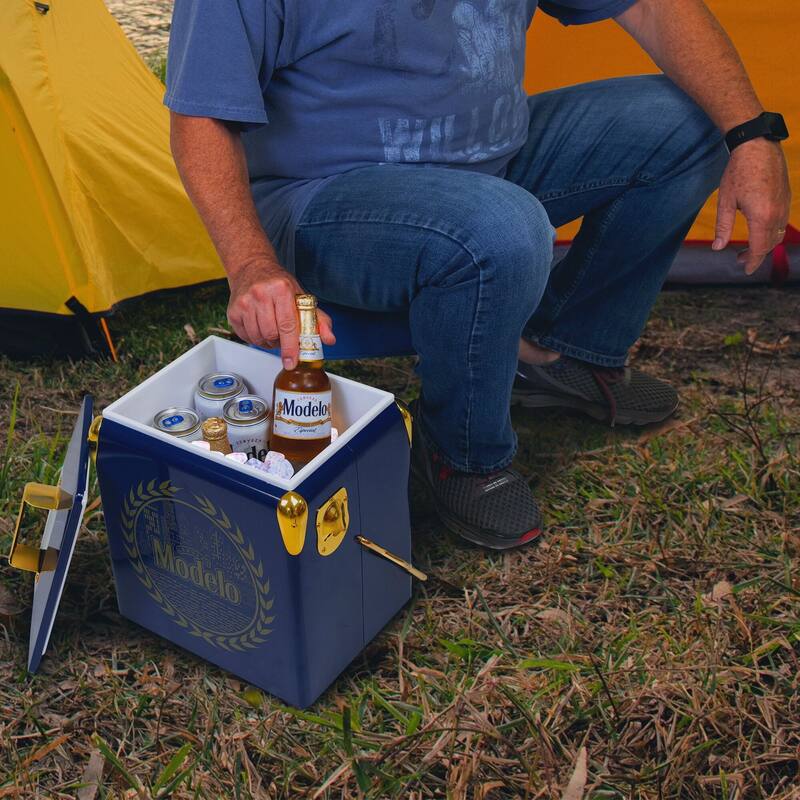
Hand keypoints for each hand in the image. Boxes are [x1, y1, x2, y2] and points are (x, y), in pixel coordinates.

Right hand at [226, 259, 334, 368]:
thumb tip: (329, 339)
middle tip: (283, 335)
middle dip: (279, 342)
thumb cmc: (279, 284)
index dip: (290, 347)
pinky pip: (246, 337)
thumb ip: (319, 320)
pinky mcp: (233, 311)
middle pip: (272, 334)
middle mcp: (260, 294)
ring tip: (272, 330)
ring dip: (267, 342)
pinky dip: (255, 338)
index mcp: (281, 289)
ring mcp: (244, 303)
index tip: (291, 361)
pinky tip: (260, 328)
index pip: (288, 325)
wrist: (252, 268)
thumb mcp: (302, 297)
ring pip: (258, 338)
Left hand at [713, 138, 791, 274]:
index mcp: (762, 217)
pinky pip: (782, 222)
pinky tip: (758, 231)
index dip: (753, 262)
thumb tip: (717, 248)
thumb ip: (722, 227)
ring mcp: (785, 205)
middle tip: (739, 259)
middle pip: (770, 244)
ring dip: (764, 244)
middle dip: (756, 255)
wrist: (757, 146)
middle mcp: (778, 213)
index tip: (746, 271)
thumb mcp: (725, 202)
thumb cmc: (738, 173)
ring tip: (746, 248)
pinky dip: (771, 232)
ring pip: (778, 234)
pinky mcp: (786, 198)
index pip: (759, 249)